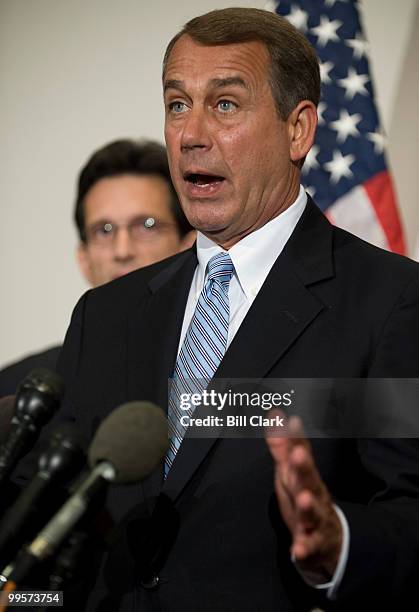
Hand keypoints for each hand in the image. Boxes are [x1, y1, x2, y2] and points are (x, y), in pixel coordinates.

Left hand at [266, 414, 341, 581]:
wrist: (330, 540)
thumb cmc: (304, 497)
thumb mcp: (290, 472)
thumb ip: (282, 446)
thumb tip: (275, 414)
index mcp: (306, 476)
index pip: (302, 455)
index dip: (297, 439)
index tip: (293, 422)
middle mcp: (314, 495)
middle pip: (309, 480)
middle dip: (304, 467)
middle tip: (298, 454)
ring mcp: (315, 520)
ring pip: (313, 513)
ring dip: (308, 505)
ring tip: (303, 498)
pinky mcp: (314, 545)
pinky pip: (310, 547)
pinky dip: (305, 548)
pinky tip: (298, 549)